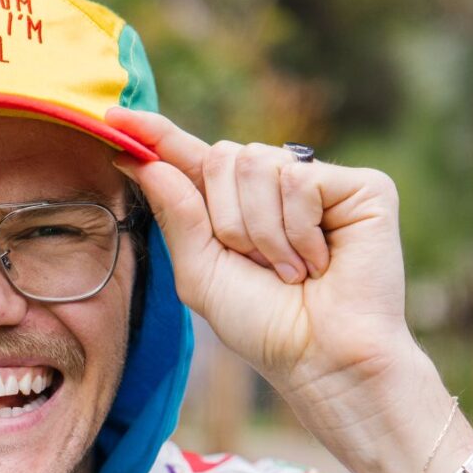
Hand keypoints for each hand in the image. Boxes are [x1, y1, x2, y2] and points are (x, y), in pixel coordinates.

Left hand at [106, 107, 431, 458]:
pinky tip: (320, 261)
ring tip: (291, 271)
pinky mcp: (360, 185)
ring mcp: (319, 182)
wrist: (322, 357)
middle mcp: (277, 187)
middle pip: (224, 156)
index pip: (193, 160)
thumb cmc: (265, 326)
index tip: (112, 115)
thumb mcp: (202, 275)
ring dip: (262, 232)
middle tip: (258, 267)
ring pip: (258, 164)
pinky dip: (297, 230)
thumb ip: (177, 217)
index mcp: (236, 209)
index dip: (157, 136)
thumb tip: (148, 161)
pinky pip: (298, 179)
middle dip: (227, 220)